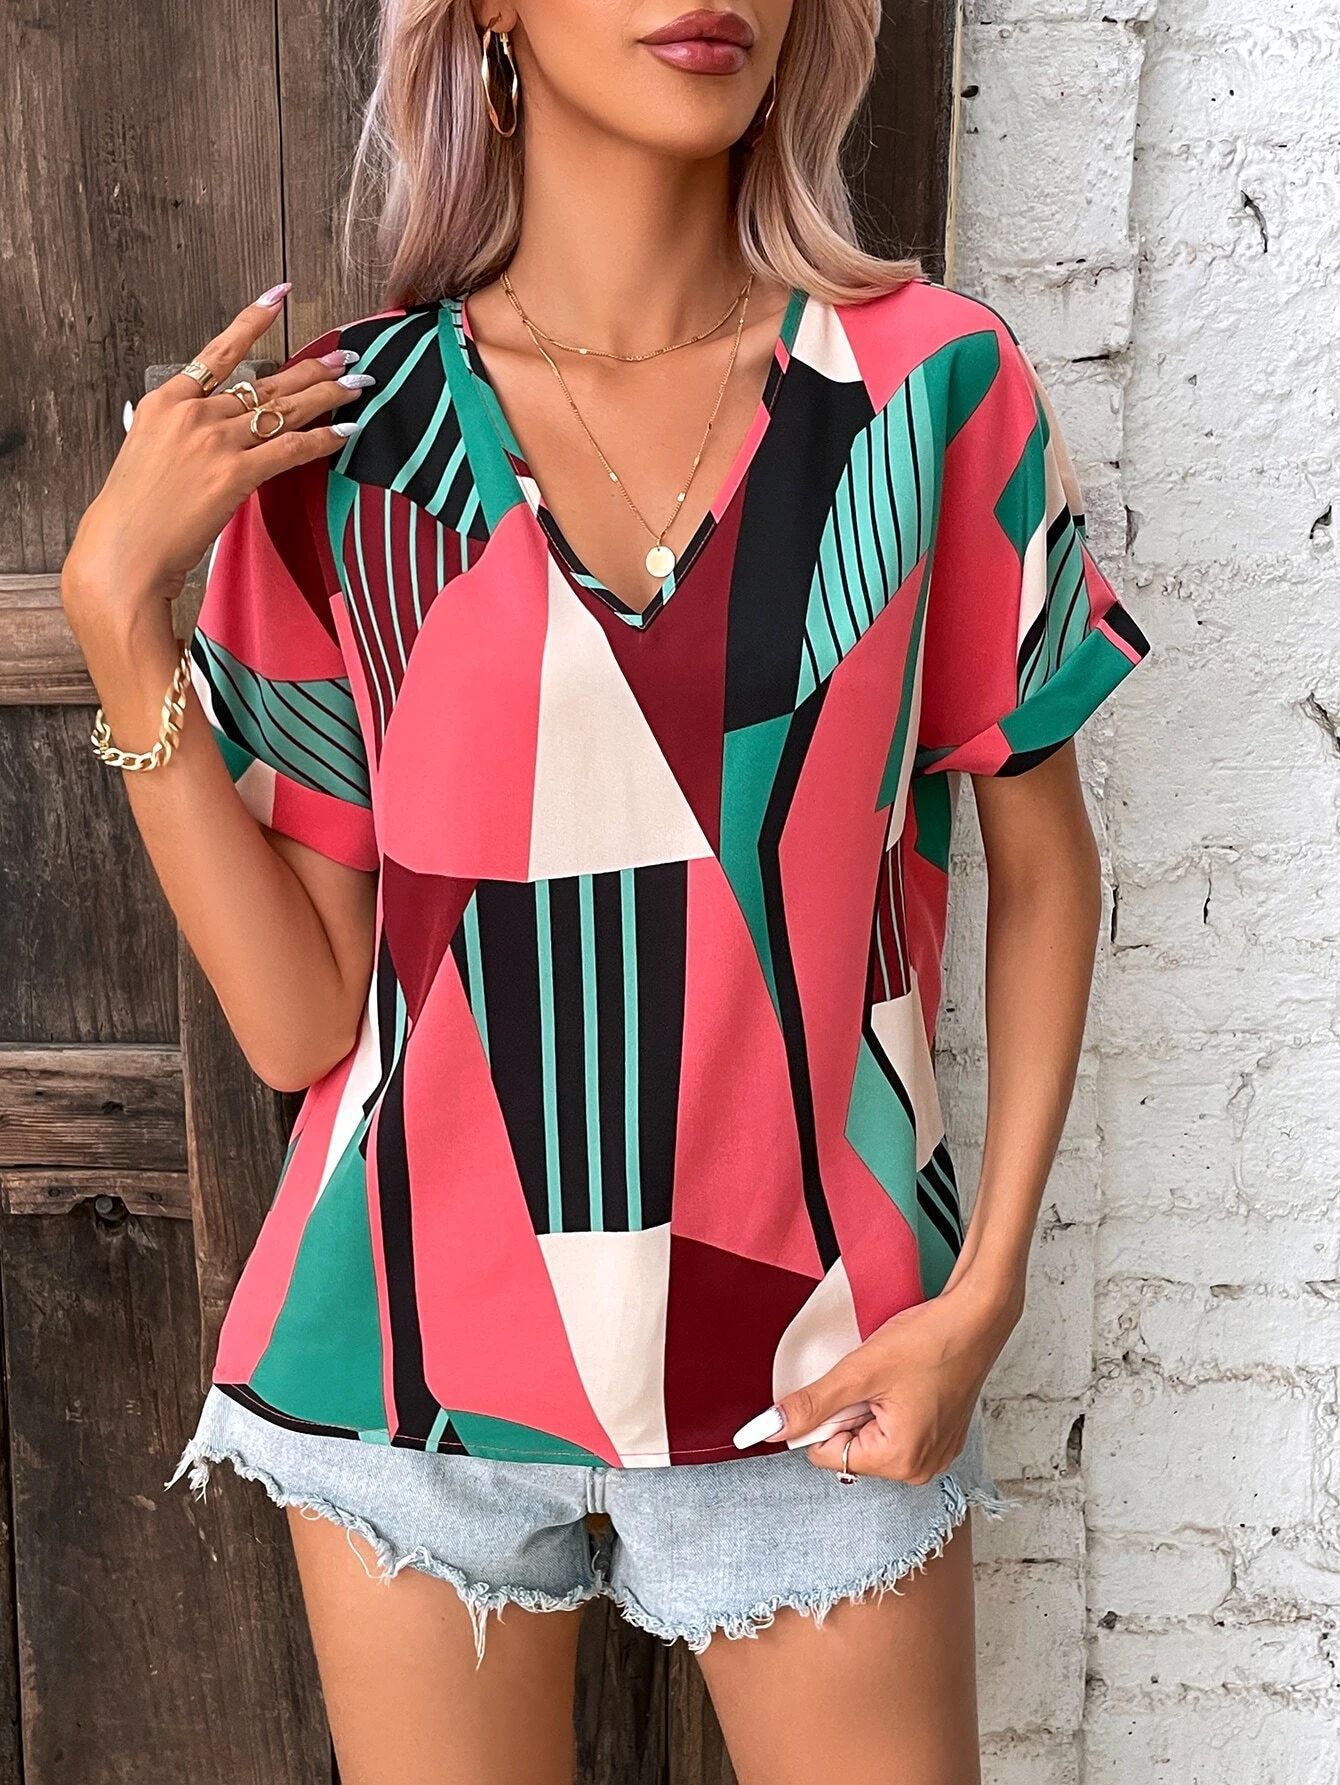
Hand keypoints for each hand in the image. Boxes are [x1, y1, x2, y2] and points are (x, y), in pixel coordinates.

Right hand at [61, 283, 368, 620]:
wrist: (125, 550)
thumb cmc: (135, 512)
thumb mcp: (146, 454)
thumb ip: (177, 433)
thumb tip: (202, 430)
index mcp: (167, 402)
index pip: (219, 351)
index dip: (252, 321)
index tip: (278, 297)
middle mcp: (193, 413)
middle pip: (265, 381)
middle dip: (312, 368)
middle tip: (345, 357)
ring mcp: (215, 442)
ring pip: (283, 409)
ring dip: (327, 396)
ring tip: (357, 384)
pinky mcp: (234, 475)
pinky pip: (290, 450)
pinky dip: (323, 440)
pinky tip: (347, 431)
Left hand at [733, 1275, 1020, 1482]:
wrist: (976, 1317)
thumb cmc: (930, 1341)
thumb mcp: (860, 1370)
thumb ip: (813, 1403)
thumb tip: (772, 1427)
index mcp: (900, 1462)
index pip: (826, 1455)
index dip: (823, 1417)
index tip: (843, 1385)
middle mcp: (921, 1468)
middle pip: (850, 1448)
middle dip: (848, 1413)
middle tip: (871, 1378)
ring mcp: (934, 1454)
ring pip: (871, 1437)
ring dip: (867, 1408)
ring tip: (890, 1378)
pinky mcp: (941, 1436)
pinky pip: (895, 1430)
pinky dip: (888, 1406)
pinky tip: (904, 1381)